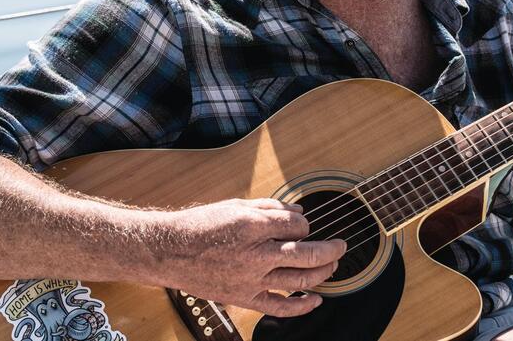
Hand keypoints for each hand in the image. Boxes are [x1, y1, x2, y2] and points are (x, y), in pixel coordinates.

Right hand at [148, 198, 345, 316]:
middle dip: (331, 249)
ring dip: (323, 273)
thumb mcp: (237, 205)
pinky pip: (279, 306)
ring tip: (333, 266)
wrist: (170, 251)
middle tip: (342, 245)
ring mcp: (251, 278)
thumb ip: (270, 207)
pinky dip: (301, 306)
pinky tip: (316, 300)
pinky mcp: (244, 297)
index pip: (297, 225)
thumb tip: (298, 212)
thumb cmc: (201, 224)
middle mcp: (256, 252)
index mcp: (254, 225)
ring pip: (300, 279)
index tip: (301, 225)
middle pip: (308, 253)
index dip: (304, 224)